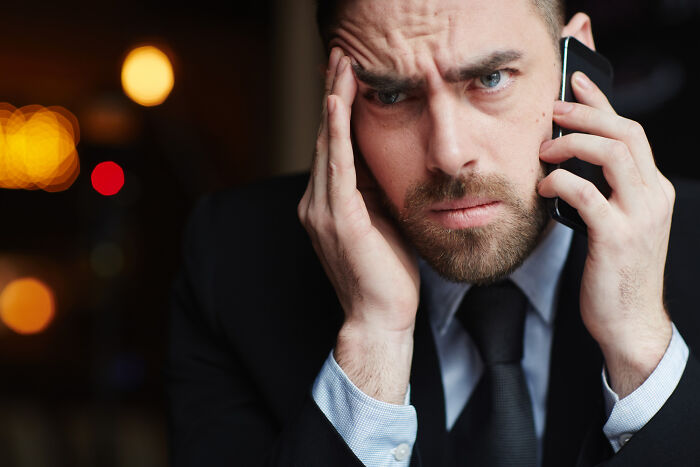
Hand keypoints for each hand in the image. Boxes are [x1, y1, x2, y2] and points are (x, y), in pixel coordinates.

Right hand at [297, 48, 419, 402]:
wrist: (378, 316)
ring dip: (334, 101)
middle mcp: (317, 202)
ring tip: (340, 64)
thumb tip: (387, 162)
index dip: (338, 109)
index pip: (333, 146)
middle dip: (333, 94)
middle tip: (339, 55)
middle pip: (326, 137)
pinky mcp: (336, 218)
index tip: (347, 75)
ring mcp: (322, 210)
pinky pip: (335, 166)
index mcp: (329, 203)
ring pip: (328, 144)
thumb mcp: (383, 222)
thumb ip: (376, 192)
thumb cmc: (386, 272)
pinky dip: (335, 132)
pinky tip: (336, 102)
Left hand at [538, 71, 674, 397]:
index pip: (631, 131)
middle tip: (550, 110)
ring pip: (609, 154)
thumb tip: (567, 162)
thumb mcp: (616, 224)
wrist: (629, 322)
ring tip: (543, 151)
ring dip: (570, 143)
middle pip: (624, 132)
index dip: (602, 103)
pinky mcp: (616, 237)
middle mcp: (654, 195)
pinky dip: (559, 183)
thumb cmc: (615, 272)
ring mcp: (639, 215)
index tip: (576, 83)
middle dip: (583, 114)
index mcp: (654, 189)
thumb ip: (603, 191)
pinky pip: (585, 193)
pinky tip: (543, 188)